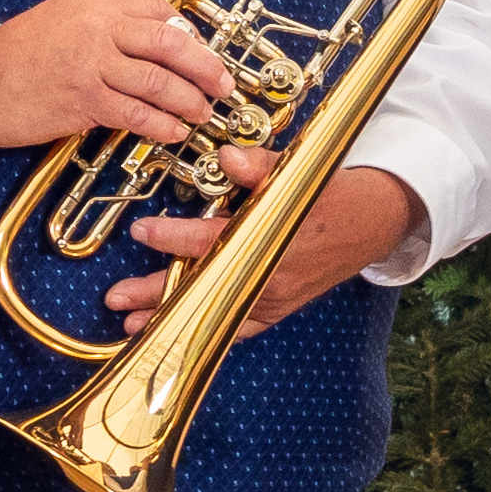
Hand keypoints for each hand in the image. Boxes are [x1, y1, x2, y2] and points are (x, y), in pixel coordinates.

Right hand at [0, 0, 226, 160]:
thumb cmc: (21, 55)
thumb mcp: (66, 19)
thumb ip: (109, 23)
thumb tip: (160, 38)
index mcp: (95, 1)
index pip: (159, 10)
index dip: (189, 35)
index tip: (203, 54)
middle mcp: (97, 26)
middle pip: (170, 43)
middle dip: (206, 66)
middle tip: (223, 84)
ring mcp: (91, 63)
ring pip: (159, 81)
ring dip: (189, 100)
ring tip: (202, 112)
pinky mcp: (84, 100)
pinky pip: (137, 112)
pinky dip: (162, 124)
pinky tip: (173, 131)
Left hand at [102, 151, 419, 333]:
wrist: (374, 222)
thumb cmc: (334, 195)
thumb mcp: (301, 171)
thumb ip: (261, 165)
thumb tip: (228, 156)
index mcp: (275, 237)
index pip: (214, 241)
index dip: (175, 238)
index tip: (142, 230)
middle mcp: (272, 274)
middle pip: (204, 289)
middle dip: (156, 295)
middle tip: (116, 298)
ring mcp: (276, 297)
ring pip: (214, 313)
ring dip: (172, 319)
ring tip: (131, 326)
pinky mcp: (279, 308)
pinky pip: (237, 328)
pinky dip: (206, 332)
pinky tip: (178, 335)